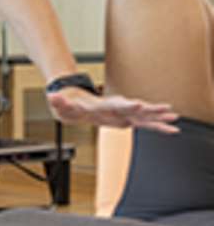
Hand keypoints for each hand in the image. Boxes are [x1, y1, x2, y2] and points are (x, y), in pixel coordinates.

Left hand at [47, 87, 178, 132]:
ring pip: (143, 116)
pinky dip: (157, 126)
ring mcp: (123, 113)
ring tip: (174, 117)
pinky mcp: (127, 119)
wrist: (76, 102)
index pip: (116, 105)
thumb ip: (59, 101)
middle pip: (134, 108)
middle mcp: (116, 107)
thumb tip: (52, 96)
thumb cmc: (70, 105)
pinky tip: (171, 129)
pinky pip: (144, 124)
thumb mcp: (62, 105)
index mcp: (102, 105)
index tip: (139, 105)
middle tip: (164, 108)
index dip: (127, 106)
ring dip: (158, 116)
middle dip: (149, 109)